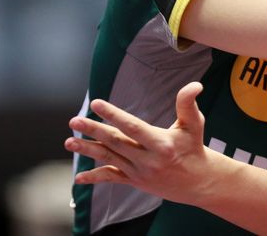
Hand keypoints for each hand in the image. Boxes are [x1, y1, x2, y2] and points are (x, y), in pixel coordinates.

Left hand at [65, 82, 210, 204]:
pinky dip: (95, 178)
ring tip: (69, 142)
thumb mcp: (194, 124)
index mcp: (161, 144)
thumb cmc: (194, 147)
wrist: (197, 181)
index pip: (133, 127)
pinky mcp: (135, 181)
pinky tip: (78, 178)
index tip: (96, 104)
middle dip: (93, 131)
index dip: (114, 115)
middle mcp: (148, 160)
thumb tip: (195, 85)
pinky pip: (112, 178)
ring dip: (87, 150)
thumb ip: (188, 103)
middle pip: (116, 142)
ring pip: (109, 158)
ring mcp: (139, 172)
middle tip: (74, 121)